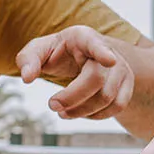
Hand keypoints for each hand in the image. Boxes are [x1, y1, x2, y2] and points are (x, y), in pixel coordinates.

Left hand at [17, 26, 133, 119]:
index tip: (109, 60)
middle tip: (52, 105)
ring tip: (63, 112)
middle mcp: (108, 51)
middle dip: (71, 97)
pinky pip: (117, 106)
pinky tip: (81, 113)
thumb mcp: (39, 50)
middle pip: (95, 79)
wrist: (81, 57)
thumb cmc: (57, 52)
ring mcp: (121, 68)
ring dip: (82, 111)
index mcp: (84, 37)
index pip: (95, 44)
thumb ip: (28, 59)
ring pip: (107, 97)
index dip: (102, 52)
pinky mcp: (127, 85)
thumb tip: (27, 77)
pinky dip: (97, 115)